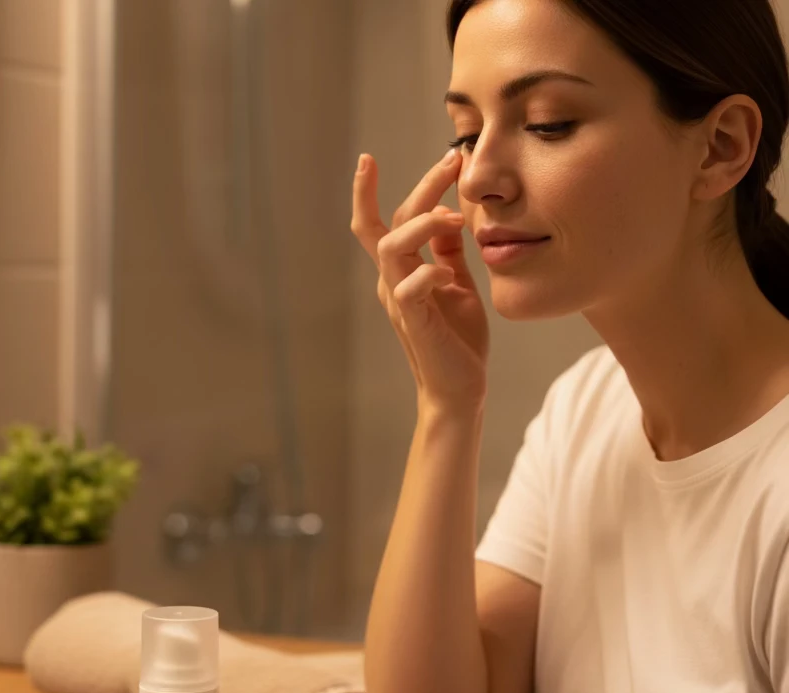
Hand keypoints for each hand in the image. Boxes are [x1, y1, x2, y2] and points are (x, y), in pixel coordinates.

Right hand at [351, 150, 489, 414]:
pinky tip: (449, 274)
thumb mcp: (458, 286)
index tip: (409, 154)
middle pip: (390, 221)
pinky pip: (409, 287)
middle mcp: (392, 281)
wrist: (460, 389)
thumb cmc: (458, 340)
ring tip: (454, 218)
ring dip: (423, 223)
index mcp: (401, 271)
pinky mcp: (414, 322)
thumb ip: (449, 254)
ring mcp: (400, 301)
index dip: (381, 187)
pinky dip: (429, 272)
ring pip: (391, 247)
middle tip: (452, 160)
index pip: (383, 221)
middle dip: (421, 186)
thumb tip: (450, 215)